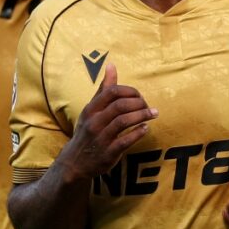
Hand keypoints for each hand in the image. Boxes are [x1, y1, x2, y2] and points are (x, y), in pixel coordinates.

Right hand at [56, 63, 156, 182]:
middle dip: (139, 103)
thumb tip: (112, 66)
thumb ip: (104, 89)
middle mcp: (94, 122)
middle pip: (120, 105)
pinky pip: (125, 141)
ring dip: (142, 116)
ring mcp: (101, 138)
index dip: (130, 91)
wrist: (75, 162)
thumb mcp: (92, 109)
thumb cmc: (87, 130)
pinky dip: (137, 133)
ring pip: (123, 121)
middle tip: (148, 106)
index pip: (112, 92)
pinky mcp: (108, 153)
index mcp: (91, 109)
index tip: (139, 95)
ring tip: (153, 114)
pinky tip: (145, 128)